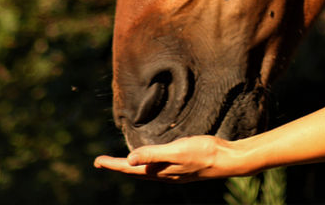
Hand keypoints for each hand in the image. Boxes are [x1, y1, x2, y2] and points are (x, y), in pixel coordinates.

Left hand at [94, 135, 243, 181]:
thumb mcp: (177, 150)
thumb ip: (154, 154)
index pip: (130, 168)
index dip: (113, 165)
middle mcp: (164, 174)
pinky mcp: (182, 168)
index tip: (97, 161)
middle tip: (102, 162)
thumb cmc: (204, 152)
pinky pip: (157, 169)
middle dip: (118, 167)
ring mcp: (173, 172)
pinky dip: (147, 164)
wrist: (227, 159)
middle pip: (135, 172)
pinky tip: (151, 161)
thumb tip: (130, 159)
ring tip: (122, 163)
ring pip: (146, 172)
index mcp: (160, 170)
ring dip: (132, 167)